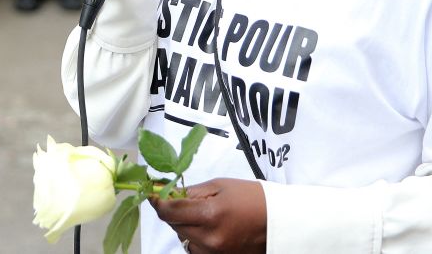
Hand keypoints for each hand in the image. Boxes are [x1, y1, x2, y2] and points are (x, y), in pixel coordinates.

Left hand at [150, 179, 266, 253]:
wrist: (278, 221)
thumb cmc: (251, 197)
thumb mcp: (220, 186)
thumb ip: (191, 192)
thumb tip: (166, 191)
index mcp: (210, 215)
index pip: (169, 211)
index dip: (157, 200)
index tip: (152, 191)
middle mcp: (209, 238)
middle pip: (174, 225)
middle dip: (171, 210)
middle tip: (177, 198)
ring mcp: (214, 252)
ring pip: (182, 238)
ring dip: (182, 224)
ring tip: (197, 213)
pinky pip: (194, 248)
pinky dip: (193, 237)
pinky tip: (204, 227)